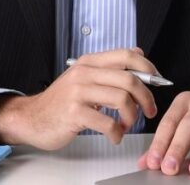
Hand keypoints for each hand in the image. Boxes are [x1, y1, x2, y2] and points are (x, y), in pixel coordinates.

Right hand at [0, 48, 158, 149]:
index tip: (157, 81)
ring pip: (122, 100)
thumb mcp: (84, 77)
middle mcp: (84, 73)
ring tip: (126, 125)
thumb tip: (138, 53)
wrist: (32, 118)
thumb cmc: (61, 101)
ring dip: (132, 117)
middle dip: (146, 98)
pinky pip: (108, 123)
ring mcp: (78, 92)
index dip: (148, 67)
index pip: (127, 55)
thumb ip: (110, 66)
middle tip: (149, 110)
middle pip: (130, 79)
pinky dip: (117, 133)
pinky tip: (114, 135)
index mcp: (90, 62)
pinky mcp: (74, 113)